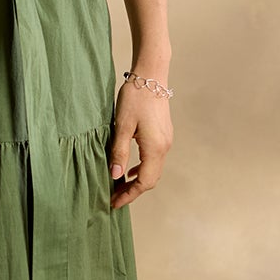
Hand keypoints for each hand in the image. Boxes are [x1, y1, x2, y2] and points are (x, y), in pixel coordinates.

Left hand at [108, 77, 171, 208]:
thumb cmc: (135, 98)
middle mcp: (164, 147)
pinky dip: (142, 168)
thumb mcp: (122, 126)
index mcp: (154, 148)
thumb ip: (119, 152)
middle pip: (151, 179)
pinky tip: (130, 169)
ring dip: (137, 180)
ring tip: (119, 186)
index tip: (113, 203)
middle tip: (114, 197)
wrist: (151, 76)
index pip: (144, 182)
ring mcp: (166, 141)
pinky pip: (154, 159)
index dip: (129, 195)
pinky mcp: (163, 135)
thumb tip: (115, 175)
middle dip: (133, 191)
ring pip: (153, 170)